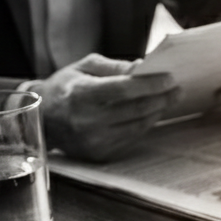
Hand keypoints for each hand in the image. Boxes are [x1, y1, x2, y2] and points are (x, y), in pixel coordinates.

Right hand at [27, 53, 178, 161]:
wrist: (43, 118)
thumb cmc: (66, 86)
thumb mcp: (84, 67)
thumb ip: (114, 67)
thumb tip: (142, 67)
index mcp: (80, 94)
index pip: (123, 89)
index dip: (149, 84)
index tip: (170, 78)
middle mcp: (86, 120)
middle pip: (135, 109)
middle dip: (161, 98)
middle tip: (177, 89)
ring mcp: (93, 140)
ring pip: (137, 125)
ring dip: (157, 112)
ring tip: (169, 99)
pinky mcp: (99, 153)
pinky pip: (131, 137)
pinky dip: (145, 124)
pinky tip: (152, 113)